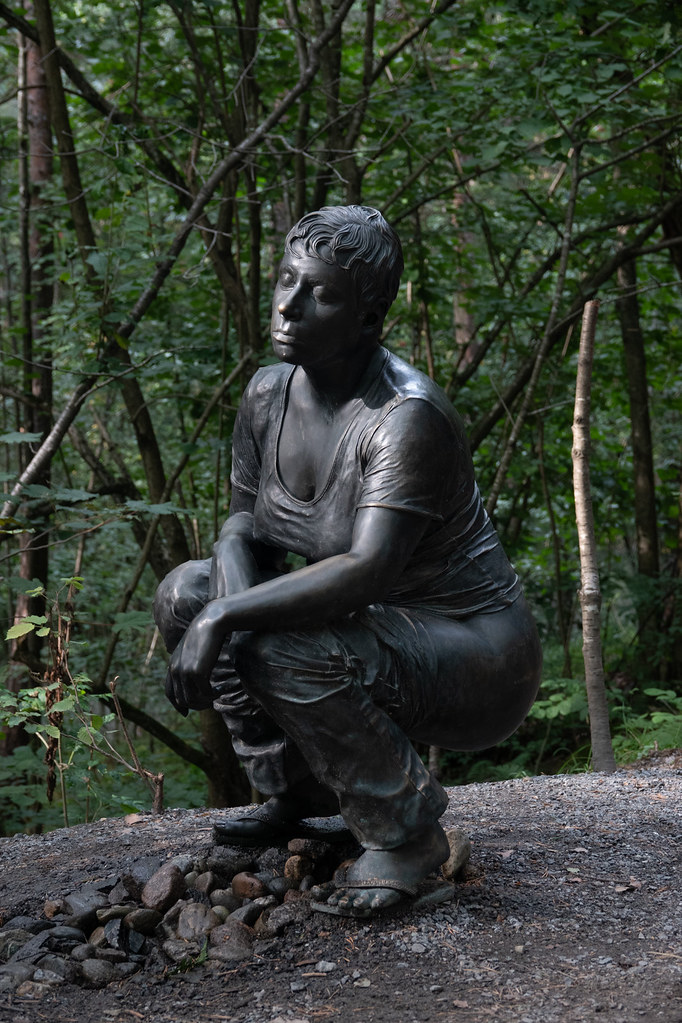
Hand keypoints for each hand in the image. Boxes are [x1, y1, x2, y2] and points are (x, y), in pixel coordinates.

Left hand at [164, 600, 230, 714]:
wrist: (211, 622)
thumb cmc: (205, 634)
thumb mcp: (191, 649)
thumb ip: (188, 661)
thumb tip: (195, 674)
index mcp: (172, 665)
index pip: (169, 693)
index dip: (177, 705)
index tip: (186, 713)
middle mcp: (175, 670)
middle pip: (181, 700)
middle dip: (196, 705)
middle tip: (210, 702)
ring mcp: (184, 672)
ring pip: (192, 700)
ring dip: (205, 702)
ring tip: (217, 695)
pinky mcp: (197, 672)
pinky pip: (204, 693)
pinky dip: (214, 695)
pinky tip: (222, 689)